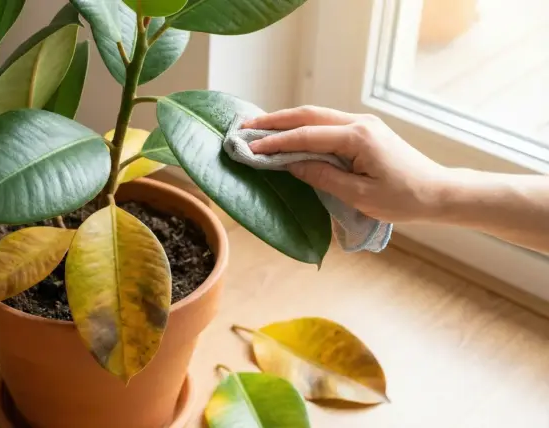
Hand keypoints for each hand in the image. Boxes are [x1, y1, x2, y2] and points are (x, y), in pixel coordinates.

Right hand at [243, 106, 446, 222]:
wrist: (438, 193)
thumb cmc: (404, 199)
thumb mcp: (360, 195)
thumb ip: (323, 177)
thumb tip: (292, 164)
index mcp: (358, 138)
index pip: (307, 135)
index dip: (276, 142)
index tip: (250, 147)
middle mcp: (359, 123)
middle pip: (308, 114)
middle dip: (275, 120)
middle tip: (246, 126)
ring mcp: (362, 124)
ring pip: (317, 115)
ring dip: (288, 121)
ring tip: (260, 127)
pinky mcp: (364, 131)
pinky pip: (327, 124)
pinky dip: (303, 126)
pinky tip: (289, 134)